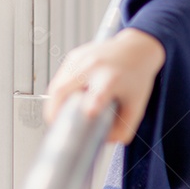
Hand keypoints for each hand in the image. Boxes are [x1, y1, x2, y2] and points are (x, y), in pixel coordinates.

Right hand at [43, 28, 165, 144]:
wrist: (136, 47)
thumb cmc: (136, 77)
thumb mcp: (137, 106)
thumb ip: (123, 130)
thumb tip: (101, 141)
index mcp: (112, 79)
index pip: (99, 94)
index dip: (92, 105)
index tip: (88, 113)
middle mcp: (94, 66)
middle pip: (63, 89)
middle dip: (53, 111)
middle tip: (54, 125)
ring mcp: (80, 59)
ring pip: (56, 85)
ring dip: (53, 103)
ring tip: (58, 115)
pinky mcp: (73, 56)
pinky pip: (59, 78)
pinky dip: (59, 92)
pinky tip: (66, 99)